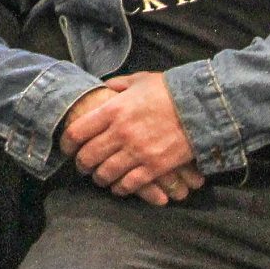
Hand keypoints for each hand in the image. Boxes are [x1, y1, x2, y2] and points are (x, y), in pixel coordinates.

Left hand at [61, 75, 199, 201]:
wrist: (202, 107)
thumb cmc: (170, 91)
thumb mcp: (140, 80)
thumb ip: (118, 85)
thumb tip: (105, 87)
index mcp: (113, 110)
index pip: (77, 132)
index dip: (67, 143)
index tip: (67, 148)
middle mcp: (121, 133)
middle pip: (88, 156)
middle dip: (81, 164)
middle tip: (82, 166)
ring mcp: (137, 152)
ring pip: (105, 173)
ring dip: (99, 178)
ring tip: (99, 177)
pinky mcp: (154, 167)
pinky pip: (129, 184)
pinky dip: (120, 188)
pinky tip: (118, 187)